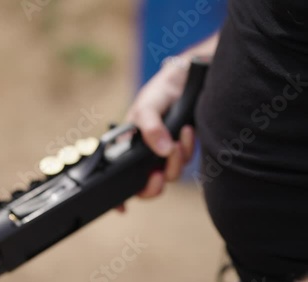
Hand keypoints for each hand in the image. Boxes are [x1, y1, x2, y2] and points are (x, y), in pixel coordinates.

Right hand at [117, 58, 195, 211]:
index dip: (118, 196)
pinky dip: (186, 150)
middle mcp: (143, 153)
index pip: (118, 176)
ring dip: (175, 161)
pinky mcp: (181, 150)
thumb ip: (150, 127)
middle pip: (145, 185)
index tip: (122, 209)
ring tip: (178, 138)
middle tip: (159, 174)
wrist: (190, 78)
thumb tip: (161, 152)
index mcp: (127, 145)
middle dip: (154, 184)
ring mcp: (162, 153)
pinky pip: (184, 162)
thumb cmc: (161, 89)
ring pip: (169, 175)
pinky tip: (186, 132)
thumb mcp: (149, 105)